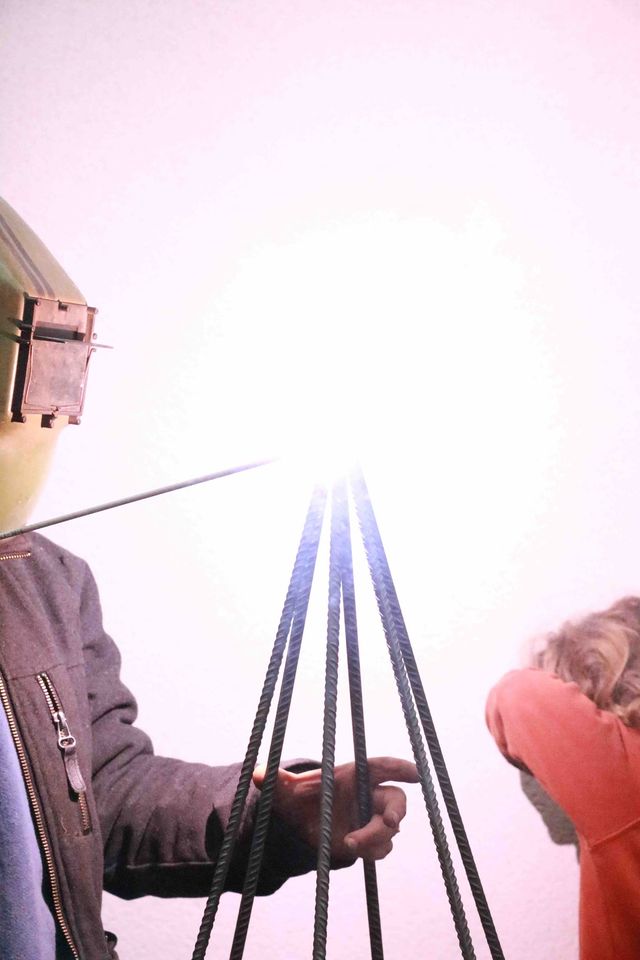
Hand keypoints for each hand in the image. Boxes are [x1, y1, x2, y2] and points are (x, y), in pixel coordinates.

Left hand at [253, 756, 417, 861]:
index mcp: (354, 774)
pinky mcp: (371, 839)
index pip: (382, 766)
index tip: (415, 774)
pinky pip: (382, 847)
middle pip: (395, 799)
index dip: (400, 768)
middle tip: (389, 822)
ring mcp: (372, 817)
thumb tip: (256, 773)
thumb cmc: (301, 798)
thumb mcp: (287, 791)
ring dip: (375, 837)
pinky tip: (353, 849)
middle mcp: (368, 794)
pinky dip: (371, 850)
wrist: (303, 823)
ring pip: (389, 828)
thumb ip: (276, 781)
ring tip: (349, 842)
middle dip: (396, 811)